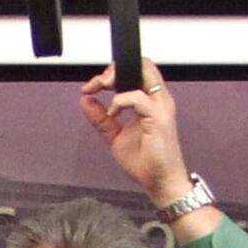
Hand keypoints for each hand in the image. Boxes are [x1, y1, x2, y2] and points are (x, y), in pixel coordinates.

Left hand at [79, 60, 200, 222]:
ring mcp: (161, 106)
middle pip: (142, 65)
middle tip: (97, 84)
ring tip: (100, 89)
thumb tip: (86, 101)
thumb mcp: (115, 137)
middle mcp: (158, 100)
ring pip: (143, 72)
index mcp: (151, 101)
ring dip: (116, 78)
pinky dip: (120, 101)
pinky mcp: (159, 118)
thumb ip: (101, 119)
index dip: (113, 72)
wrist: (161, 182)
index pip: (137, 71)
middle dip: (114, 70)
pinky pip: (137, 97)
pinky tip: (113, 113)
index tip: (93, 86)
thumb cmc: (147, 162)